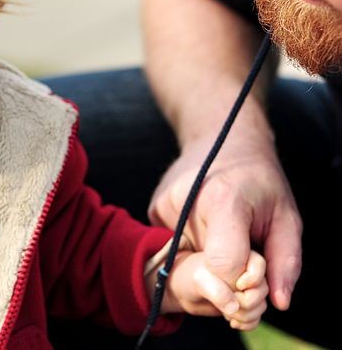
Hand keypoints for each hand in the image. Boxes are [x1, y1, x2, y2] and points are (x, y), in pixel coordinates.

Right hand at [148, 138, 301, 310]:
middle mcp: (185, 200)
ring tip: (221, 228)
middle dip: (225, 269)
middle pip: (204, 264)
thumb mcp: (287, 217)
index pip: (223, 265)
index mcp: (223, 200)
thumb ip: (285, 262)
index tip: (252, 273)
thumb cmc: (260, 181)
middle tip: (241, 244)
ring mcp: (164, 203)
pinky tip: (204, 219)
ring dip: (207, 255)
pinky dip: (191, 242)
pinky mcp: (153, 208)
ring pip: (187, 257)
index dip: (240, 279)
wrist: (222, 138)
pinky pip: (174, 244)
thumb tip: (278, 303)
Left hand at [165, 250, 268, 330]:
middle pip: (262, 289)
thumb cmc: (191, 277)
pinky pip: (257, 317)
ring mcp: (248, 289)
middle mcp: (247, 271)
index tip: (236, 286)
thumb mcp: (199, 280)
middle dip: (246, 302)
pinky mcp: (246, 304)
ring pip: (261, 306)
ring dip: (246, 315)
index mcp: (239, 255)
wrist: (184, 290)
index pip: (259, 265)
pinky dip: (247, 323)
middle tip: (226, 304)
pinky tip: (232, 322)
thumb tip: (234, 308)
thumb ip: (216, 290)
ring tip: (226, 314)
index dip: (251, 279)